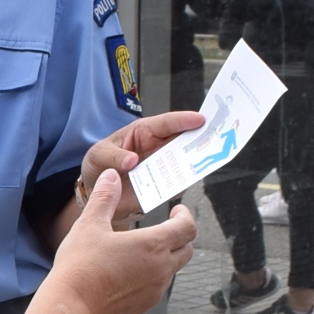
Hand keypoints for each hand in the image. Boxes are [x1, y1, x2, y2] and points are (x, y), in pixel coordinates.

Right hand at [49, 170, 196, 313]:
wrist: (71, 305)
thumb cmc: (80, 266)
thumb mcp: (90, 224)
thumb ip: (105, 197)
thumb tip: (111, 177)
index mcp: (153, 245)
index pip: (188, 228)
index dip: (185, 216)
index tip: (177, 211)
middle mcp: (160, 269)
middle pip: (186, 250)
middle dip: (179, 237)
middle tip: (165, 228)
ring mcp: (154, 290)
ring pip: (172, 270)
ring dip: (164, 258)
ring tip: (141, 251)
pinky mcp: (144, 306)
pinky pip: (156, 288)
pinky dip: (151, 277)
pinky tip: (129, 273)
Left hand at [79, 111, 204, 228]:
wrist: (97, 194)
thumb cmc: (98, 165)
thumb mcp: (99, 155)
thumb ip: (113, 156)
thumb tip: (132, 160)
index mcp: (144, 132)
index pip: (167, 123)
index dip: (184, 120)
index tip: (200, 119)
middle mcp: (157, 148)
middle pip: (183, 140)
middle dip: (199, 137)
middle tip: (216, 136)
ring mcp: (161, 167)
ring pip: (183, 162)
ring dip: (195, 161)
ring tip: (207, 159)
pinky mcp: (162, 186)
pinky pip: (176, 184)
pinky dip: (182, 184)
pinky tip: (186, 182)